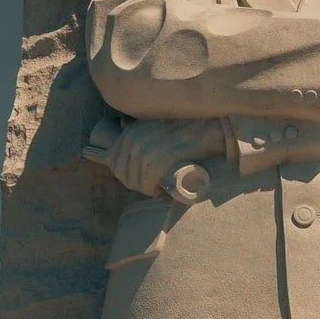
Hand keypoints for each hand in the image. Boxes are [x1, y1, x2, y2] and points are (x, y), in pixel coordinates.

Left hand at [86, 116, 225, 196]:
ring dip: (147, 188)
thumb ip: (139, 136)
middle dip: (137, 183)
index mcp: (128, 133)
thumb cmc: (182, 129)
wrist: (205, 129)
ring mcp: (143, 152)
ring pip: (135, 184)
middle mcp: (132, 141)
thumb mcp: (153, 127)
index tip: (142, 176)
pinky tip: (163, 187)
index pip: (114, 163)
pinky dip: (154, 191)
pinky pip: (147, 187)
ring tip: (161, 184)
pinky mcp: (156, 163)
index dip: (127, 174)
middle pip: (124, 176)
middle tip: (154, 183)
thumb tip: (123, 148)